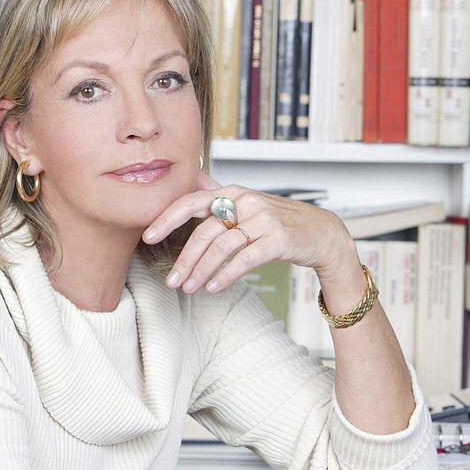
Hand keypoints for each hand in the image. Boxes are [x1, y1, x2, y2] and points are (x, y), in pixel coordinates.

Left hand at [142, 169, 356, 294]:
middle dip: (184, 259)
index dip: (166, 219)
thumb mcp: (248, 203)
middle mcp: (246, 201)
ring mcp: (263, 219)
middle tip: (170, 281)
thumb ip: (220, 196)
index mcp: (233, 192)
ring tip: (188, 289)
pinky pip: (244, 259)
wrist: (322, 234)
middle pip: (204, 231)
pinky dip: (225, 275)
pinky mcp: (277, 239)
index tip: (147, 237)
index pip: (191, 201)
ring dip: (201, 272)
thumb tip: (194, 180)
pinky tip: (212, 288)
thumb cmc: (279, 222)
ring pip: (221, 247)